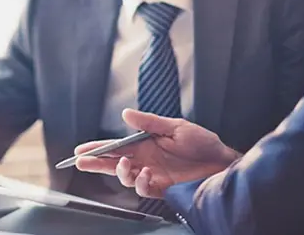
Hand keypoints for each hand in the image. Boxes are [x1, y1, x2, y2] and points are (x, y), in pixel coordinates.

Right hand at [74, 109, 239, 197]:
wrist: (222, 163)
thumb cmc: (202, 143)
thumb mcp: (175, 126)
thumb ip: (149, 122)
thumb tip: (125, 114)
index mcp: (145, 143)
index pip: (116, 146)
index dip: (98, 148)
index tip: (82, 150)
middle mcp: (145, 160)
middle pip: (113, 163)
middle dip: (96, 163)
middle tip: (81, 162)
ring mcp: (153, 174)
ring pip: (125, 177)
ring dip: (120, 172)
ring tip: (123, 164)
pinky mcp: (162, 188)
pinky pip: (143, 189)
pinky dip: (141, 182)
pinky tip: (146, 174)